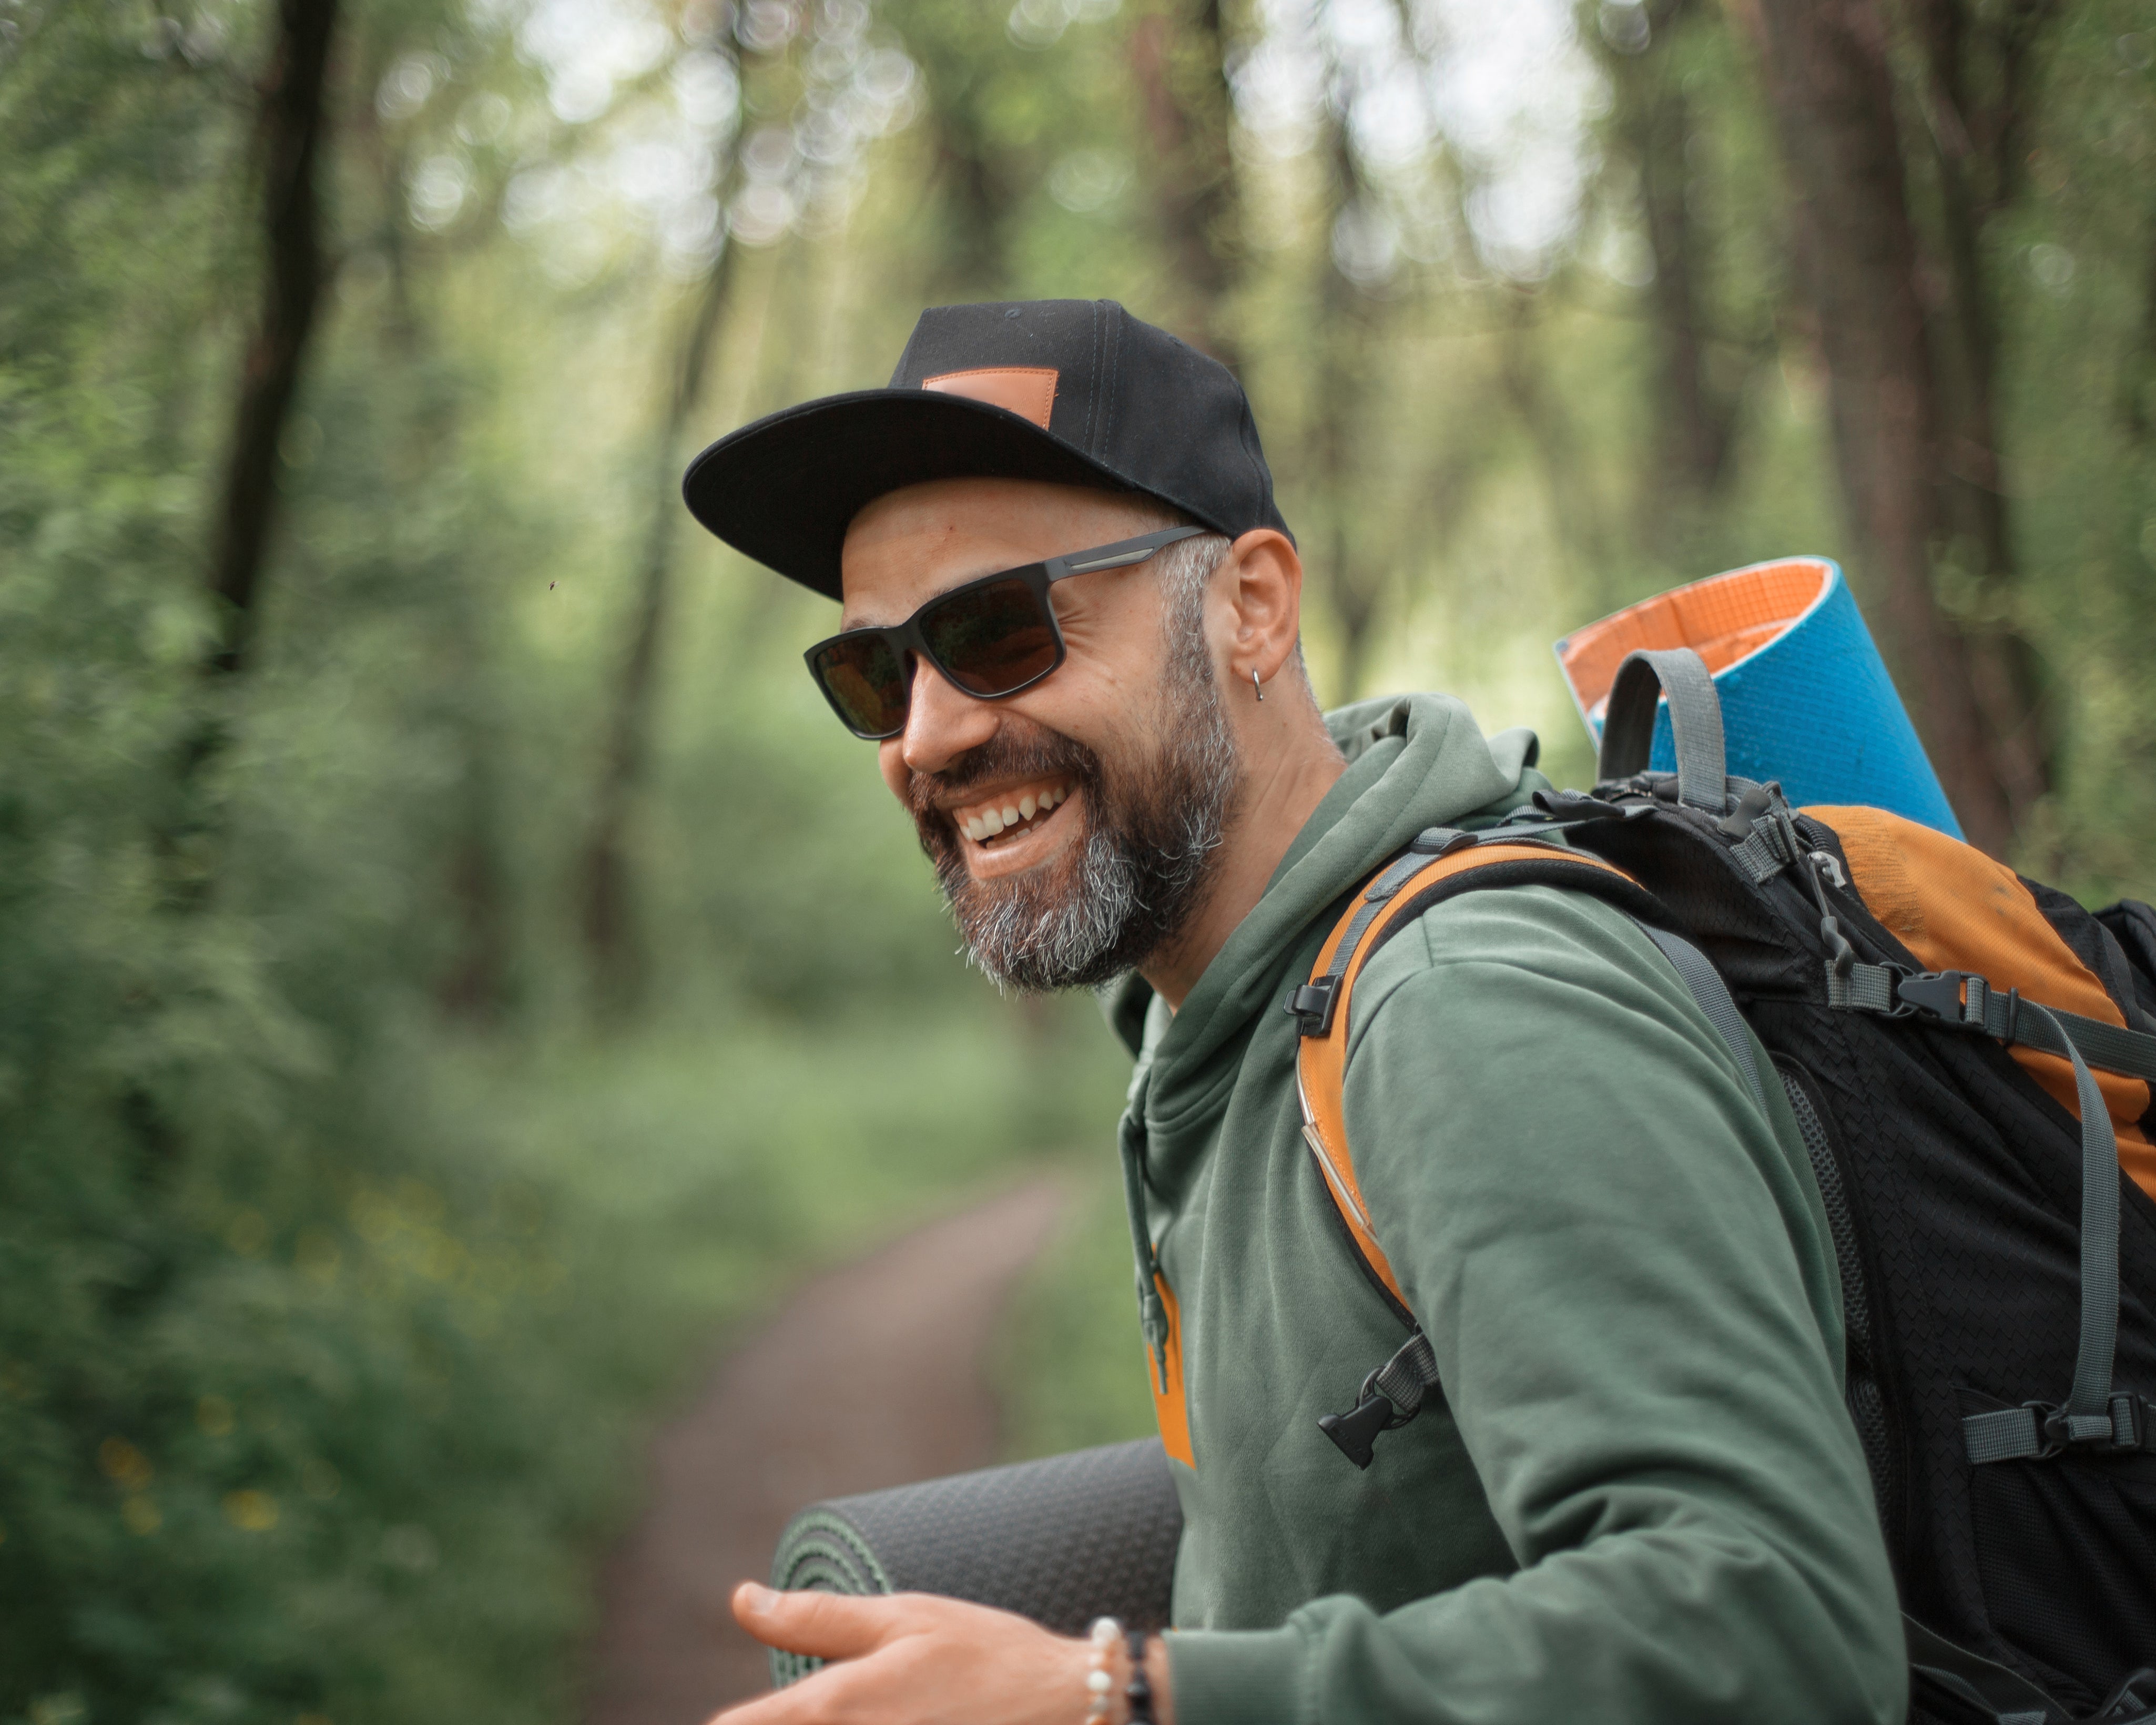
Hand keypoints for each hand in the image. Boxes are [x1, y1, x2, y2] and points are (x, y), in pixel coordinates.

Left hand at [711, 1583, 1172, 1724]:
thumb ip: (816, 1618)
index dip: (726, 1724)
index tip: (723, 1718)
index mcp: (836, 1707)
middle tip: (813, 1701)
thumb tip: (741, 1599)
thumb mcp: (902, 1618)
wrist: (1064, 1707)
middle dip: (776, 1720)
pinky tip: (891, 1717)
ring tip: (861, 1705)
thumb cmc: (984, 1654)